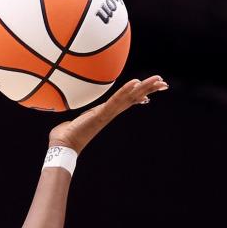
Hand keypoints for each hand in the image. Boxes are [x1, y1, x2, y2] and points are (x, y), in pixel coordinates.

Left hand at [48, 75, 167, 153]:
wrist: (62, 146)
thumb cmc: (64, 136)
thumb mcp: (72, 122)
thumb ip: (73, 119)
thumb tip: (66, 121)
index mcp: (104, 113)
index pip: (125, 102)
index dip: (137, 97)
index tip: (148, 96)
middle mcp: (109, 113)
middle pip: (133, 98)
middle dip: (149, 90)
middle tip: (164, 84)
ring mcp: (107, 114)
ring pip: (130, 97)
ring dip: (145, 88)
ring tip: (160, 81)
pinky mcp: (102, 114)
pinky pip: (116, 100)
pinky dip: (126, 91)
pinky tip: (136, 82)